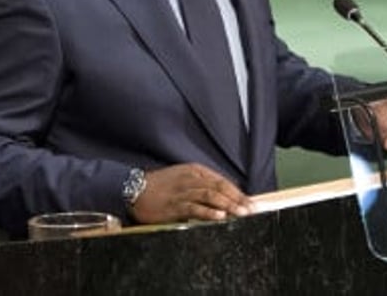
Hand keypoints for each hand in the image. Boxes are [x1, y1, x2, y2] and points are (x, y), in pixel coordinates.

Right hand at [129, 163, 253, 223]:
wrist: (134, 189)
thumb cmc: (161, 186)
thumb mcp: (184, 178)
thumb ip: (203, 185)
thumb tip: (224, 198)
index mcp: (196, 171)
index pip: (222, 181)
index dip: (238, 192)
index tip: (250, 202)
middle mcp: (191, 179)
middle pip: (220, 188)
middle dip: (238, 199)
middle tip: (251, 210)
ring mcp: (183, 191)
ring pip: (210, 196)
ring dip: (228, 205)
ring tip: (241, 213)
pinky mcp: (174, 205)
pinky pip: (194, 208)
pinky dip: (208, 212)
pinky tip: (219, 216)